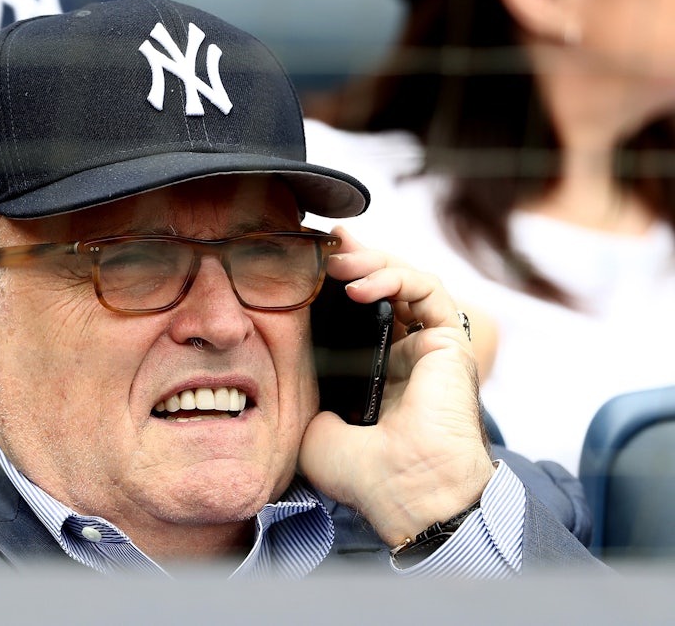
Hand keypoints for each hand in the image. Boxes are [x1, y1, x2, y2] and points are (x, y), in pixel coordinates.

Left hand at [298, 226, 493, 546]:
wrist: (404, 491)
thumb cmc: (361, 471)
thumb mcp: (313, 424)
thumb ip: (306, 390)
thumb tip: (288, 362)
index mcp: (372, 371)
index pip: (355, 312)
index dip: (335, 283)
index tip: (306, 262)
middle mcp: (402, 354)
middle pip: (380, 287)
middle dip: (352, 260)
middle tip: (322, 246)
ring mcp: (426, 345)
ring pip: (405, 280)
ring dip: (370, 262)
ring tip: (337, 262)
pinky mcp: (449, 341)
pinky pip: (427, 290)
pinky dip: (394, 277)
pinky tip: (360, 286)